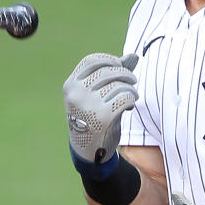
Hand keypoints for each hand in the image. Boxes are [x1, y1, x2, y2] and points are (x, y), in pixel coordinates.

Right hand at [63, 53, 138, 168]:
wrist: (89, 149)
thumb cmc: (94, 116)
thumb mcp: (98, 94)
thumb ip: (114, 74)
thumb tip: (133, 55)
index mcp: (70, 85)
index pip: (92, 61)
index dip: (110, 59)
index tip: (120, 65)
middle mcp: (76, 94)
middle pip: (108, 71)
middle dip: (125, 73)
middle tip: (133, 81)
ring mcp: (88, 106)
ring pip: (118, 85)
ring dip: (131, 89)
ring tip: (132, 95)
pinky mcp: (102, 117)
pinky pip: (125, 98)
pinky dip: (131, 99)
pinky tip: (130, 104)